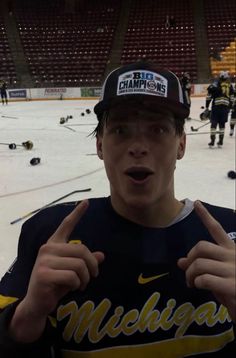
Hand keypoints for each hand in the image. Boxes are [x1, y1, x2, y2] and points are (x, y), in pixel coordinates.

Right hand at [20, 200, 104, 318]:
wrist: (37, 304)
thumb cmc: (55, 285)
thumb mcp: (73, 271)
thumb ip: (85, 262)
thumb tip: (102, 255)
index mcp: (54, 244)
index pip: (66, 225)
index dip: (77, 213)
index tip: (86, 202)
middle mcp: (48, 248)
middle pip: (82, 250)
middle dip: (92, 266)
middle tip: (92, 277)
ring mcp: (44, 260)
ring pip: (79, 264)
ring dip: (85, 278)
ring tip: (81, 285)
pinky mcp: (44, 274)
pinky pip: (72, 276)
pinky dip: (77, 285)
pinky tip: (72, 288)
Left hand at [178, 201, 235, 320]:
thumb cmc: (233, 290)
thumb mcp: (216, 275)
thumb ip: (201, 267)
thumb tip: (180, 261)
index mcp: (231, 250)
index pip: (217, 229)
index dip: (205, 216)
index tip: (196, 203)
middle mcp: (233, 256)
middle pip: (201, 247)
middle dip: (189, 258)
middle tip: (187, 272)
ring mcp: (234, 270)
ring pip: (200, 263)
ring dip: (190, 274)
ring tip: (191, 283)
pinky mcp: (233, 285)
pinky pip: (205, 279)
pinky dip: (197, 283)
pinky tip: (199, 287)